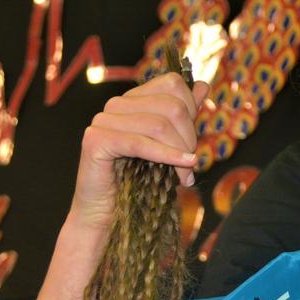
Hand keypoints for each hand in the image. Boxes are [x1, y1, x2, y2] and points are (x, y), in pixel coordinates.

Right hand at [70, 73, 208, 231]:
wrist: (107, 215)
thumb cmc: (139, 184)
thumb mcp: (169, 147)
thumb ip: (184, 117)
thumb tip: (203, 86)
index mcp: (134, 100)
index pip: (173, 84)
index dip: (192, 111)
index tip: (192, 142)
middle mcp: (117, 104)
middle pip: (171, 105)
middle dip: (189, 138)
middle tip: (189, 165)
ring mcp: (103, 120)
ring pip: (159, 124)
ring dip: (180, 153)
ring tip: (183, 175)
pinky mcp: (96, 140)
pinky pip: (141, 143)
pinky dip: (167, 157)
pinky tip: (183, 170)